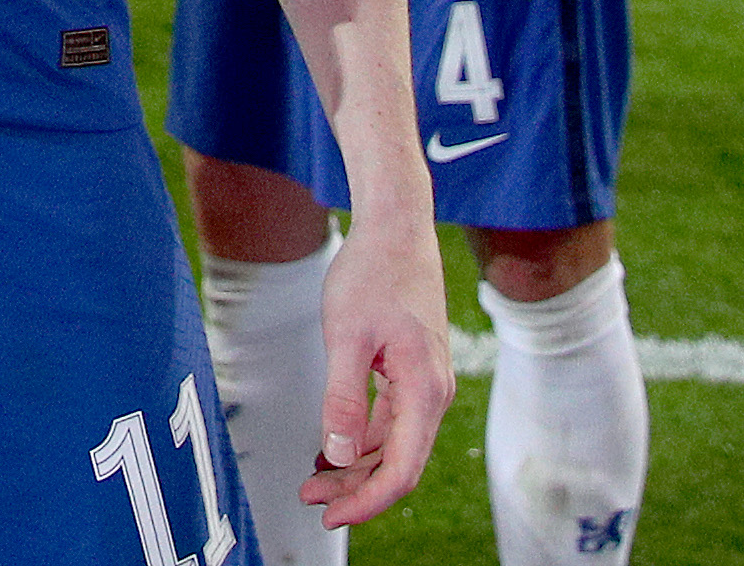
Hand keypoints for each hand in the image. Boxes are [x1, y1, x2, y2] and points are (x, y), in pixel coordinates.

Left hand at [309, 203, 456, 528]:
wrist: (396, 227)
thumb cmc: (372, 273)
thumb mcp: (346, 335)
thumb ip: (343, 398)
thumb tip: (336, 454)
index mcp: (424, 390)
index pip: (401, 469)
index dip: (366, 501)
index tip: (330, 515)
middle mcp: (433, 393)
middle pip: (398, 463)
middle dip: (355, 488)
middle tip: (310, 499)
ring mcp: (426, 384)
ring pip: (393, 445)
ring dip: (356, 466)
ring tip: (313, 480)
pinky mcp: (413, 373)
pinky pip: (391, 422)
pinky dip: (362, 440)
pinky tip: (332, 448)